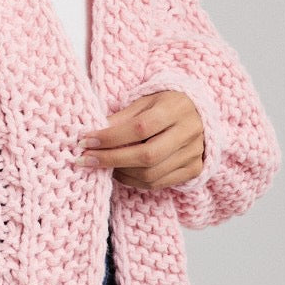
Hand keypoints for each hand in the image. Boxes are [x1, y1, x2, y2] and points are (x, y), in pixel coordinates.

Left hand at [75, 90, 204, 189]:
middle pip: (146, 155)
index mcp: (176, 108)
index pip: (140, 128)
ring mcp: (193, 154)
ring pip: (151, 173)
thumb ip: (122, 116)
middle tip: (86, 159)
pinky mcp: (192, 170)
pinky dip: (134, 181)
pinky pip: (158, 183)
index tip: (86, 141)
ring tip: (101, 164)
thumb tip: (93, 133)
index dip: (110, 137)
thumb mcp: (145, 101)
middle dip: (111, 159)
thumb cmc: (165, 105)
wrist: (198, 114)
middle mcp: (189, 132)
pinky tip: (119, 172)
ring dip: (120, 172)